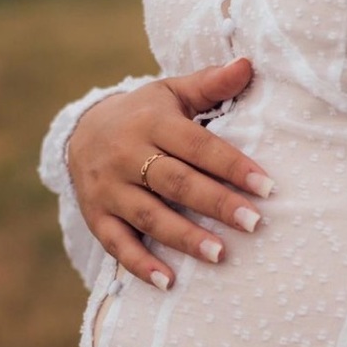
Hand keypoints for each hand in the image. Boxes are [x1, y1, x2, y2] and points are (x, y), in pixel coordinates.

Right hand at [67, 57, 274, 288]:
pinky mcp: (96, 216)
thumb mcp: (171, 92)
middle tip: (254, 223)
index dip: (232, 165)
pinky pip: (117, 244)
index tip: (267, 186)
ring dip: (184, 237)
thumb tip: (249, 64)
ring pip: (149, 216)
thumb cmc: (143, 113)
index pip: (198, 146)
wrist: (79, 130)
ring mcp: (109, 189)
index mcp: (152, 122)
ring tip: (220, 255)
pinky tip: (169, 283)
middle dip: (216, 204)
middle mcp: (127, 155)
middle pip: (176, 183)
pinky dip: (141, 265)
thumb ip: (210, 84)